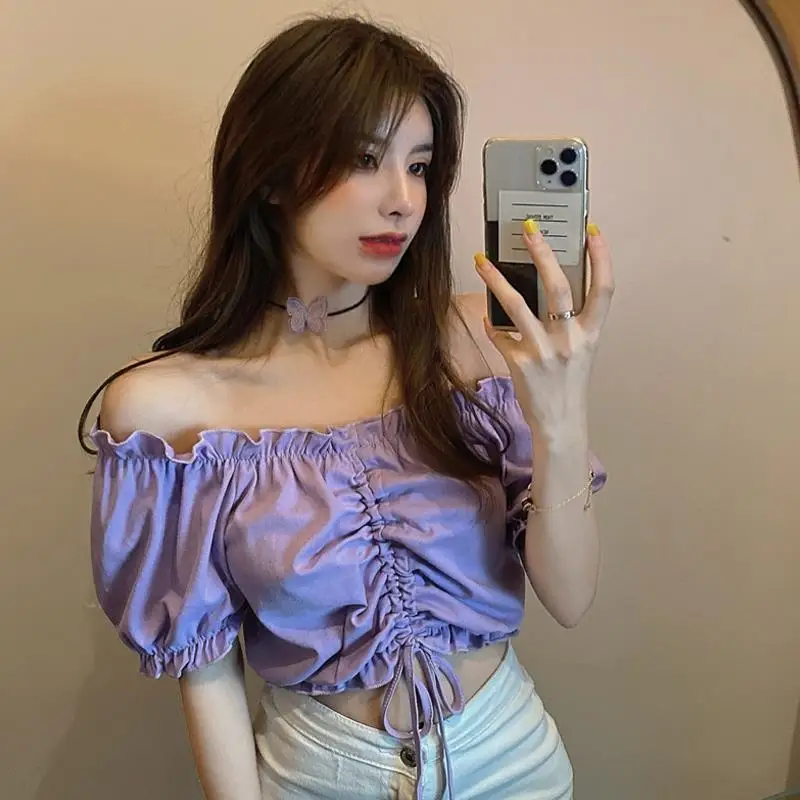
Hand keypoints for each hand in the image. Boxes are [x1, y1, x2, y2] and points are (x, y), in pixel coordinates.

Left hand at [474, 221, 613, 443]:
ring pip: (516, 304)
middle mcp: (570, 339)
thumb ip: (572, 323)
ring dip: (496, 279)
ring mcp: (543, 351)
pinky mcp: (519, 363)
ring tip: (482, 260)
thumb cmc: (570, 384)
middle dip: (542, 253)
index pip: (604, 288)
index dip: (601, 257)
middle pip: (557, 286)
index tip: (592, 231)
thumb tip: (547, 291)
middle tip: (528, 229)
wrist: (560, 423)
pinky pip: (499, 333)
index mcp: (591, 333)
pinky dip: (490, 323)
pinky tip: (485, 316)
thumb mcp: (582, 351)